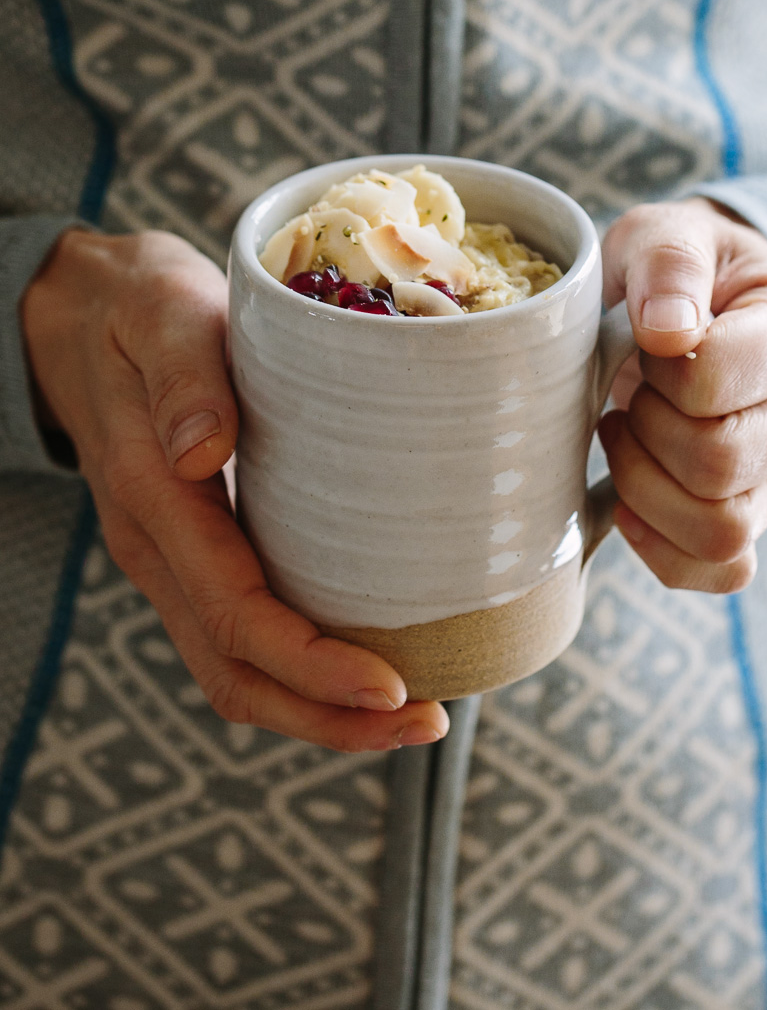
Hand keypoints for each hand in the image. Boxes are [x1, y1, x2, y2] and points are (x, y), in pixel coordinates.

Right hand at [22, 228, 447, 750]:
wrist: (81, 308)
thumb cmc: (134, 304)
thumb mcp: (161, 312)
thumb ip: (183, 377)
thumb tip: (203, 451)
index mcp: (152, 497)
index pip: (233, 614)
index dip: (312, 665)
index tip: (392, 687)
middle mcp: (157, 547)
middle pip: (235, 672)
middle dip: (329, 716)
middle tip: (426, 722)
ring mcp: (172, 557)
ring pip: (235, 668)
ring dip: (318, 707)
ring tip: (410, 714)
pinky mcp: (196, 548)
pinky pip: (240, 632)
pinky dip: (302, 666)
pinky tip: (365, 657)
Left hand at [598, 198, 766, 592]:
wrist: (678, 311)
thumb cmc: (673, 271)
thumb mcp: (662, 234)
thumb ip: (668, 264)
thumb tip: (669, 332)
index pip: (715, 382)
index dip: (656, 369)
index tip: (647, 339)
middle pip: (718, 464)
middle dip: (645, 429)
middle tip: (629, 390)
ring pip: (720, 530)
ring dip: (645, 488)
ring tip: (624, 434)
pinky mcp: (749, 517)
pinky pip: (716, 572)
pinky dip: (659, 546)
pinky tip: (626, 498)